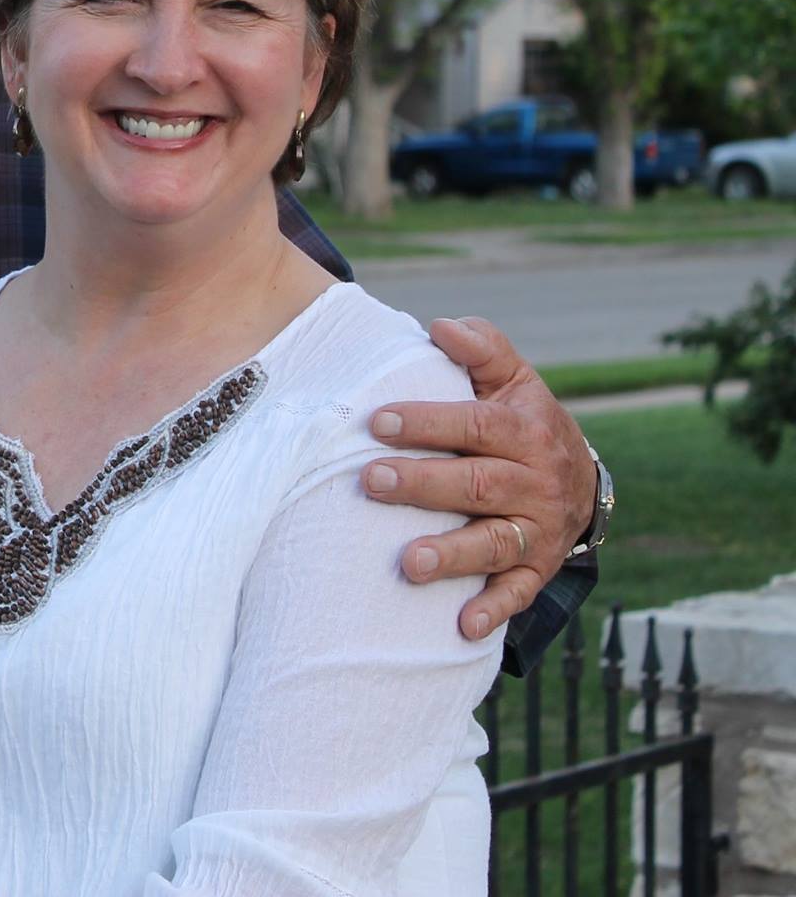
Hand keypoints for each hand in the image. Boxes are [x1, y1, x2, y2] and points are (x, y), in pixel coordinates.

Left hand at [361, 317, 597, 641]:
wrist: (580, 480)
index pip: (475, 424)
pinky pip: (518, 593)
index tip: (376, 421)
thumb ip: (482, 348)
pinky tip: (462, 625)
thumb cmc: (524, 421)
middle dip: (424, 484)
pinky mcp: (537, 569)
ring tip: (408, 562)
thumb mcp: (513, 379)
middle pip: (477, 484)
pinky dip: (493, 610)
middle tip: (372, 482)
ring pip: (494, 542)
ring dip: (452, 554)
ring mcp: (537, 529)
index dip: (427, 422)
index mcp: (526, 430)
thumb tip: (440, 326)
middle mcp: (535, 482)